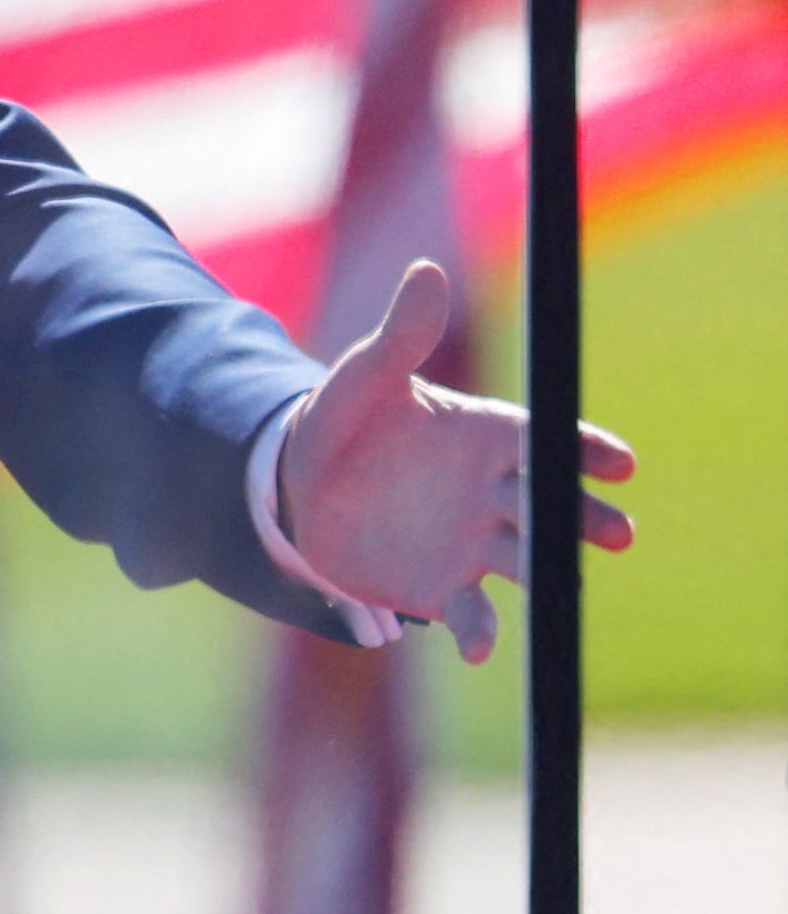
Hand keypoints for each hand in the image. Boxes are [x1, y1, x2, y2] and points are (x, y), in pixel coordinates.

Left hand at [277, 257, 635, 661]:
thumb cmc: (339, 423)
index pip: (551, 441)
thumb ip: (399, 334)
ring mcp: (474, 541)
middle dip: (585, 517)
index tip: (621, 462)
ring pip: (527, 558)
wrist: (292, 487)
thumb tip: (426, 269)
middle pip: (553, 505)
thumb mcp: (363, 378)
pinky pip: (474, 612)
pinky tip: (476, 644)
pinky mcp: (442, 587)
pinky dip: (481, 629)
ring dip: (549, 569)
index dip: (588, 451)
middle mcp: (494, 491)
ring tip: (560, 577)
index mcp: (488, 434)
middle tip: (616, 531)